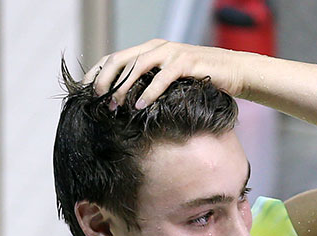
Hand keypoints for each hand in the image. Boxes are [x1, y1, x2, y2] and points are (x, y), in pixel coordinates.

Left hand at [84, 39, 247, 108]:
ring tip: (114, 105)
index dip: (96, 72)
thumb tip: (125, 104)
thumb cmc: (201, 80)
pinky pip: (162, 77)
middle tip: (95, 99)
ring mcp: (172, 53)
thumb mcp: (171, 81)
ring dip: (123, 87)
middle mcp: (157, 47)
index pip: (114, 57)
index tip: (83, 92)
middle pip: (120, 59)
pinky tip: (139, 107)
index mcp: (149, 50)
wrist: (234, 72)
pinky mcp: (187, 62)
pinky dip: (149, 92)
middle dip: (104, 79)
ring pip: (138, 66)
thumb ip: (150, 85)